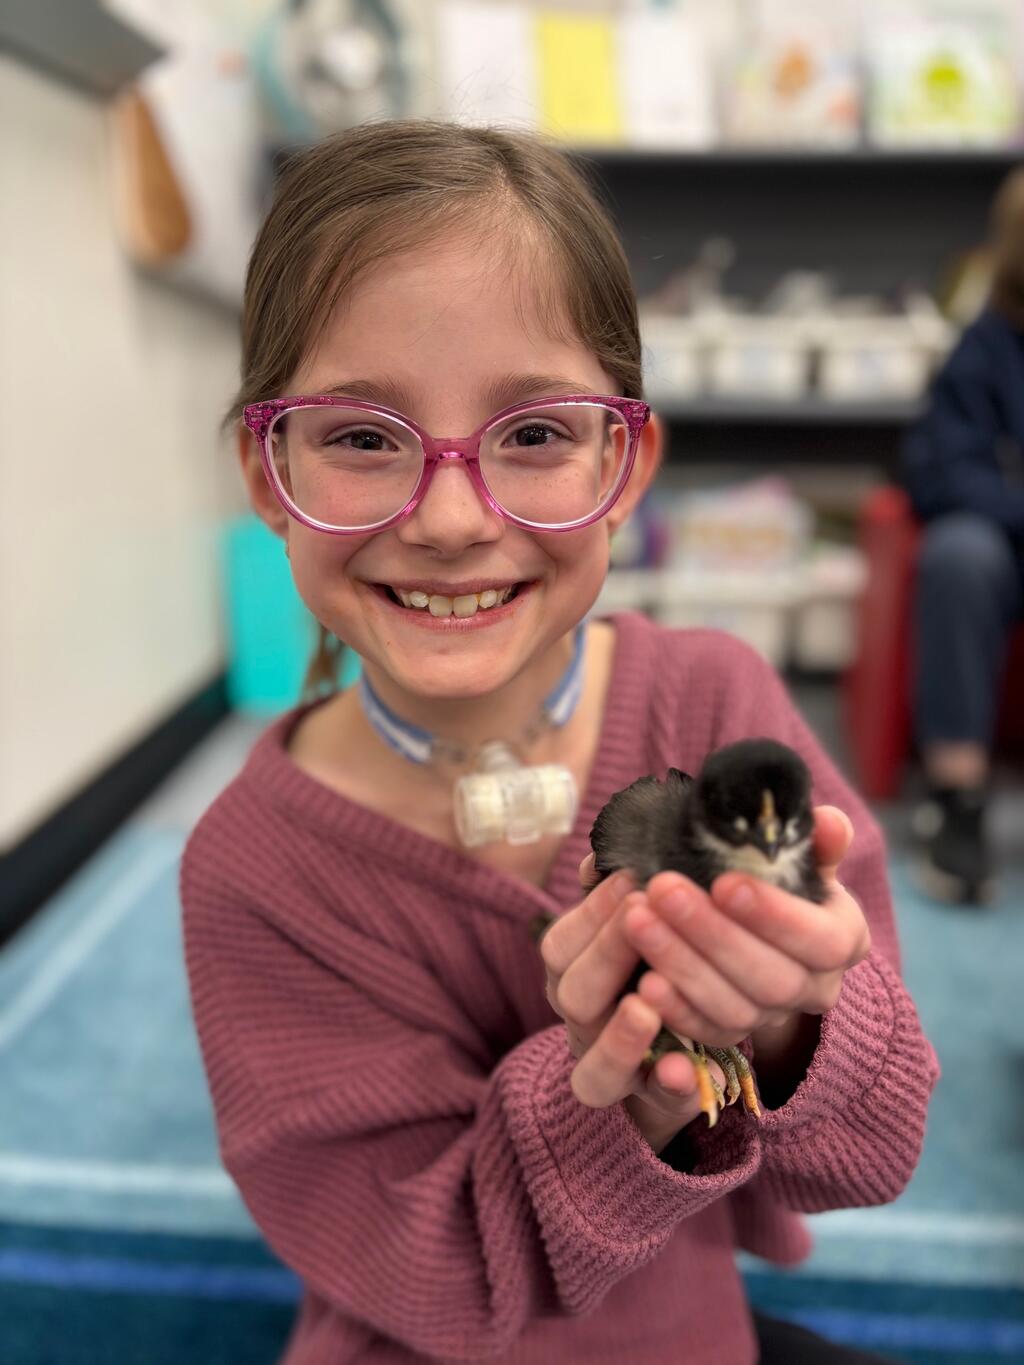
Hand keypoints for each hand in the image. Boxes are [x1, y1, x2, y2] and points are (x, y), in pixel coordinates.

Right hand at [540, 860, 724, 1151]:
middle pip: (571, 997)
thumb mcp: (634, 922)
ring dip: (619, 1038)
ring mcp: (612, 1068)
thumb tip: (597, 858)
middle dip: (608, 954)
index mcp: (573, 975)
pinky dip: (669, 1089)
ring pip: (592, 1070)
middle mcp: (584, 1024)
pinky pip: (654, 1105)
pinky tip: (689, 1072)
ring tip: (646, 1008)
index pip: (560, 946)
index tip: (630, 877)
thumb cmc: (651, 959)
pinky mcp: (653, 1101)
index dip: (591, 914)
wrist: (676, 1042)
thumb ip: (615, 890)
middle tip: (645, 916)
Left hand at [619, 806, 870, 1055]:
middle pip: (771, 977)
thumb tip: (826, 820)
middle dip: (711, 933)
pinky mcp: (733, 1036)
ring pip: (733, 1007)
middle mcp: (817, 988)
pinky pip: (705, 1032)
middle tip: (662, 889)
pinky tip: (642, 982)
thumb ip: (816, 843)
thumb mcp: (802, 859)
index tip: (725, 883)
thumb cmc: (780, 883)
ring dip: (681, 963)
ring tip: (637, 920)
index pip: (821, 939)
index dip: (775, 916)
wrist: (764, 933)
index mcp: (844, 939)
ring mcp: (774, 1018)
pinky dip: (675, 1009)